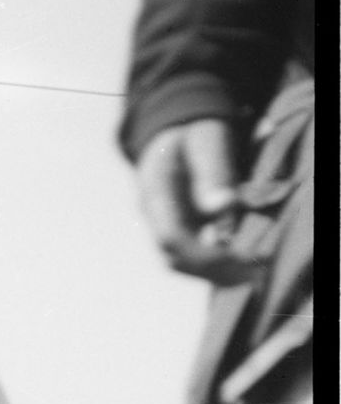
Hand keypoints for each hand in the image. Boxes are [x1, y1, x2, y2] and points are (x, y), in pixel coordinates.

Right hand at [136, 118, 246, 279]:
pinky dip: (215, 265)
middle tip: (251, 272)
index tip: (238, 255)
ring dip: (213, 272)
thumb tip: (223, 206)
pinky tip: (240, 264)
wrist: (174, 131)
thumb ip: (213, 171)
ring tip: (250, 273)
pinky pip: (190, 257)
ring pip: (180, 263)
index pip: (169, 237)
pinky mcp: (176, 230)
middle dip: (211, 270)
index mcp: (154, 192)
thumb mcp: (206, 140)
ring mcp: (161, 225)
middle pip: (173, 257)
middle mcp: (152, 215)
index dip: (202, 253)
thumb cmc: (193, 131)